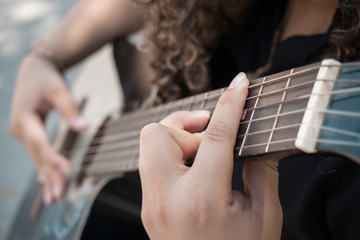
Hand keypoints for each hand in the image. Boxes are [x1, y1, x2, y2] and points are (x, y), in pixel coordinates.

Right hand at [9, 56, 86, 203]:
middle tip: (59, 196)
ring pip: (37, 159)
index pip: (40, 142)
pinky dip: (45, 169)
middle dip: (49, 176)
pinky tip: (51, 183)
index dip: (52, 157)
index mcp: (24, 119)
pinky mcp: (29, 136)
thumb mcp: (58, 88)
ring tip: (55, 198)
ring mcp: (23, 134)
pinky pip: (38, 155)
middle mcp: (20, 130)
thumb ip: (69, 108)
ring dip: (47, 177)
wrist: (33, 71)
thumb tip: (82, 127)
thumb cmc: (45, 78)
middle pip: (38, 156)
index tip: (66, 170)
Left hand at [139, 73, 281, 239]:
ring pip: (149, 145)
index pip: (215, 137)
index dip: (230, 105)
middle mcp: (167, 198)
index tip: (239, 85)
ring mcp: (151, 204)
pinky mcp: (147, 207)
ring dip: (176, 137)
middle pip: (158, 133)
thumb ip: (262, 174)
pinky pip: (150, 163)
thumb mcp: (263, 218)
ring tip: (203, 151)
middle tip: (211, 133)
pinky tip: (193, 167)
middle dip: (186, 123)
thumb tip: (257, 144)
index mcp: (202, 200)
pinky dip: (170, 154)